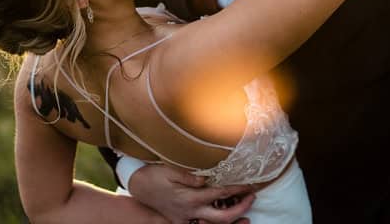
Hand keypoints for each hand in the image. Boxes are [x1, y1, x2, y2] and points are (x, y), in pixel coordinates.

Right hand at [128, 164, 254, 223]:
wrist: (137, 185)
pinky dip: (215, 223)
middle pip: (222, 218)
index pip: (221, 194)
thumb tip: (208, 178)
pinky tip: (223, 216)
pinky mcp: (180, 220)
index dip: (237, 189)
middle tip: (252, 197)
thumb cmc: (154, 174)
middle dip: (240, 209)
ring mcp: (185, 219)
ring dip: (230, 220)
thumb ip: (191, 176)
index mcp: (190, 198)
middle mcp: (190, 212)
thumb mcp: (171, 170)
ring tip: (245, 213)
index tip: (250, 184)